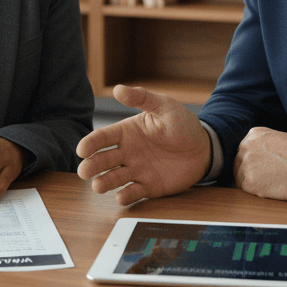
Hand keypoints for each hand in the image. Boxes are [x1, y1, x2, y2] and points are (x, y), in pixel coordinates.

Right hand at [75, 84, 211, 205]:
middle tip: (84, 171)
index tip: (82, 150)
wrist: (204, 148)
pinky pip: (134, 192)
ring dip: (104, 182)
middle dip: (92, 166)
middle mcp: (127, 152)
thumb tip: (118, 89)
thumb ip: (142, 98)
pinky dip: (125, 196)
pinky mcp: (148, 186)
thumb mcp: (164, 106)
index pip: (103, 138)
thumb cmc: (182, 124)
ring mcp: (136, 170)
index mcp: (127, 132)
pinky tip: (120, 197)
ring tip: (97, 186)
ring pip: (114, 178)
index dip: (90, 143)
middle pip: (103, 160)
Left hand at [232, 127, 286, 200]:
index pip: (242, 152)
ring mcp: (246, 165)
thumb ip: (262, 146)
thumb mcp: (278, 139)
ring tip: (271, 182)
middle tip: (267, 178)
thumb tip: (252, 159)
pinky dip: (256, 192)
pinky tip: (271, 188)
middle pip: (238, 164)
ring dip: (252, 183)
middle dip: (249, 172)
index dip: (252, 162)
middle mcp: (246, 147)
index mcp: (253, 135)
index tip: (263, 168)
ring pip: (239, 178)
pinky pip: (245, 190)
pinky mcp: (250, 183)